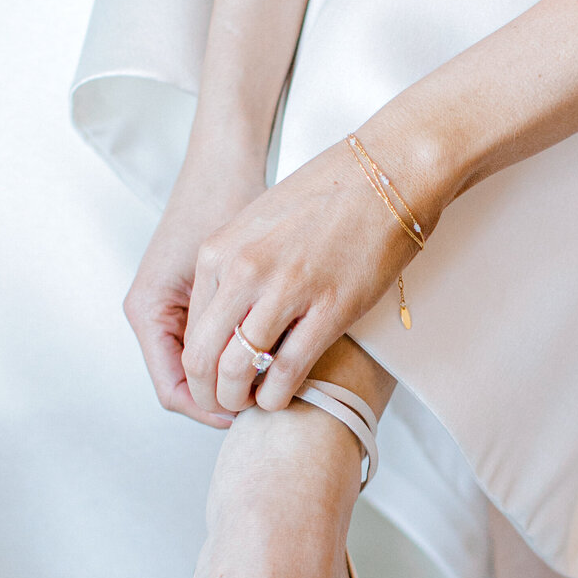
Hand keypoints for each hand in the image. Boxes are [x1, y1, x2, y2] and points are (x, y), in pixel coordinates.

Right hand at [123, 148, 271, 427]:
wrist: (226, 163)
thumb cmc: (224, 203)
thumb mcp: (229, 272)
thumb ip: (232, 327)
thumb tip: (249, 383)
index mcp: (147, 312)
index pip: (175, 391)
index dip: (213, 409)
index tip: (254, 411)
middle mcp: (151, 314)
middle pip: (187, 385)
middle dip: (225, 398)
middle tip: (269, 404)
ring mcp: (169, 307)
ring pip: (202, 368)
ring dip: (234, 378)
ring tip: (274, 384)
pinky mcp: (191, 298)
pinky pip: (210, 343)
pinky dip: (237, 353)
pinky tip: (271, 355)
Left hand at [180, 139, 428, 415]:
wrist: (387, 171)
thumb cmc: (329, 193)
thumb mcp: (259, 221)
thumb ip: (234, 265)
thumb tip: (226, 313)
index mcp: (219, 249)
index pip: (189, 328)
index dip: (196, 368)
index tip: (211, 382)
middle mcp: (243, 271)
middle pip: (204, 356)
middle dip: (209, 393)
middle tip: (224, 405)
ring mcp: (285, 290)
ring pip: (239, 369)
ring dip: (241, 398)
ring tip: (252, 404)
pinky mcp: (329, 308)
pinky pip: (286, 370)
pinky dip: (278, 394)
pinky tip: (281, 397)